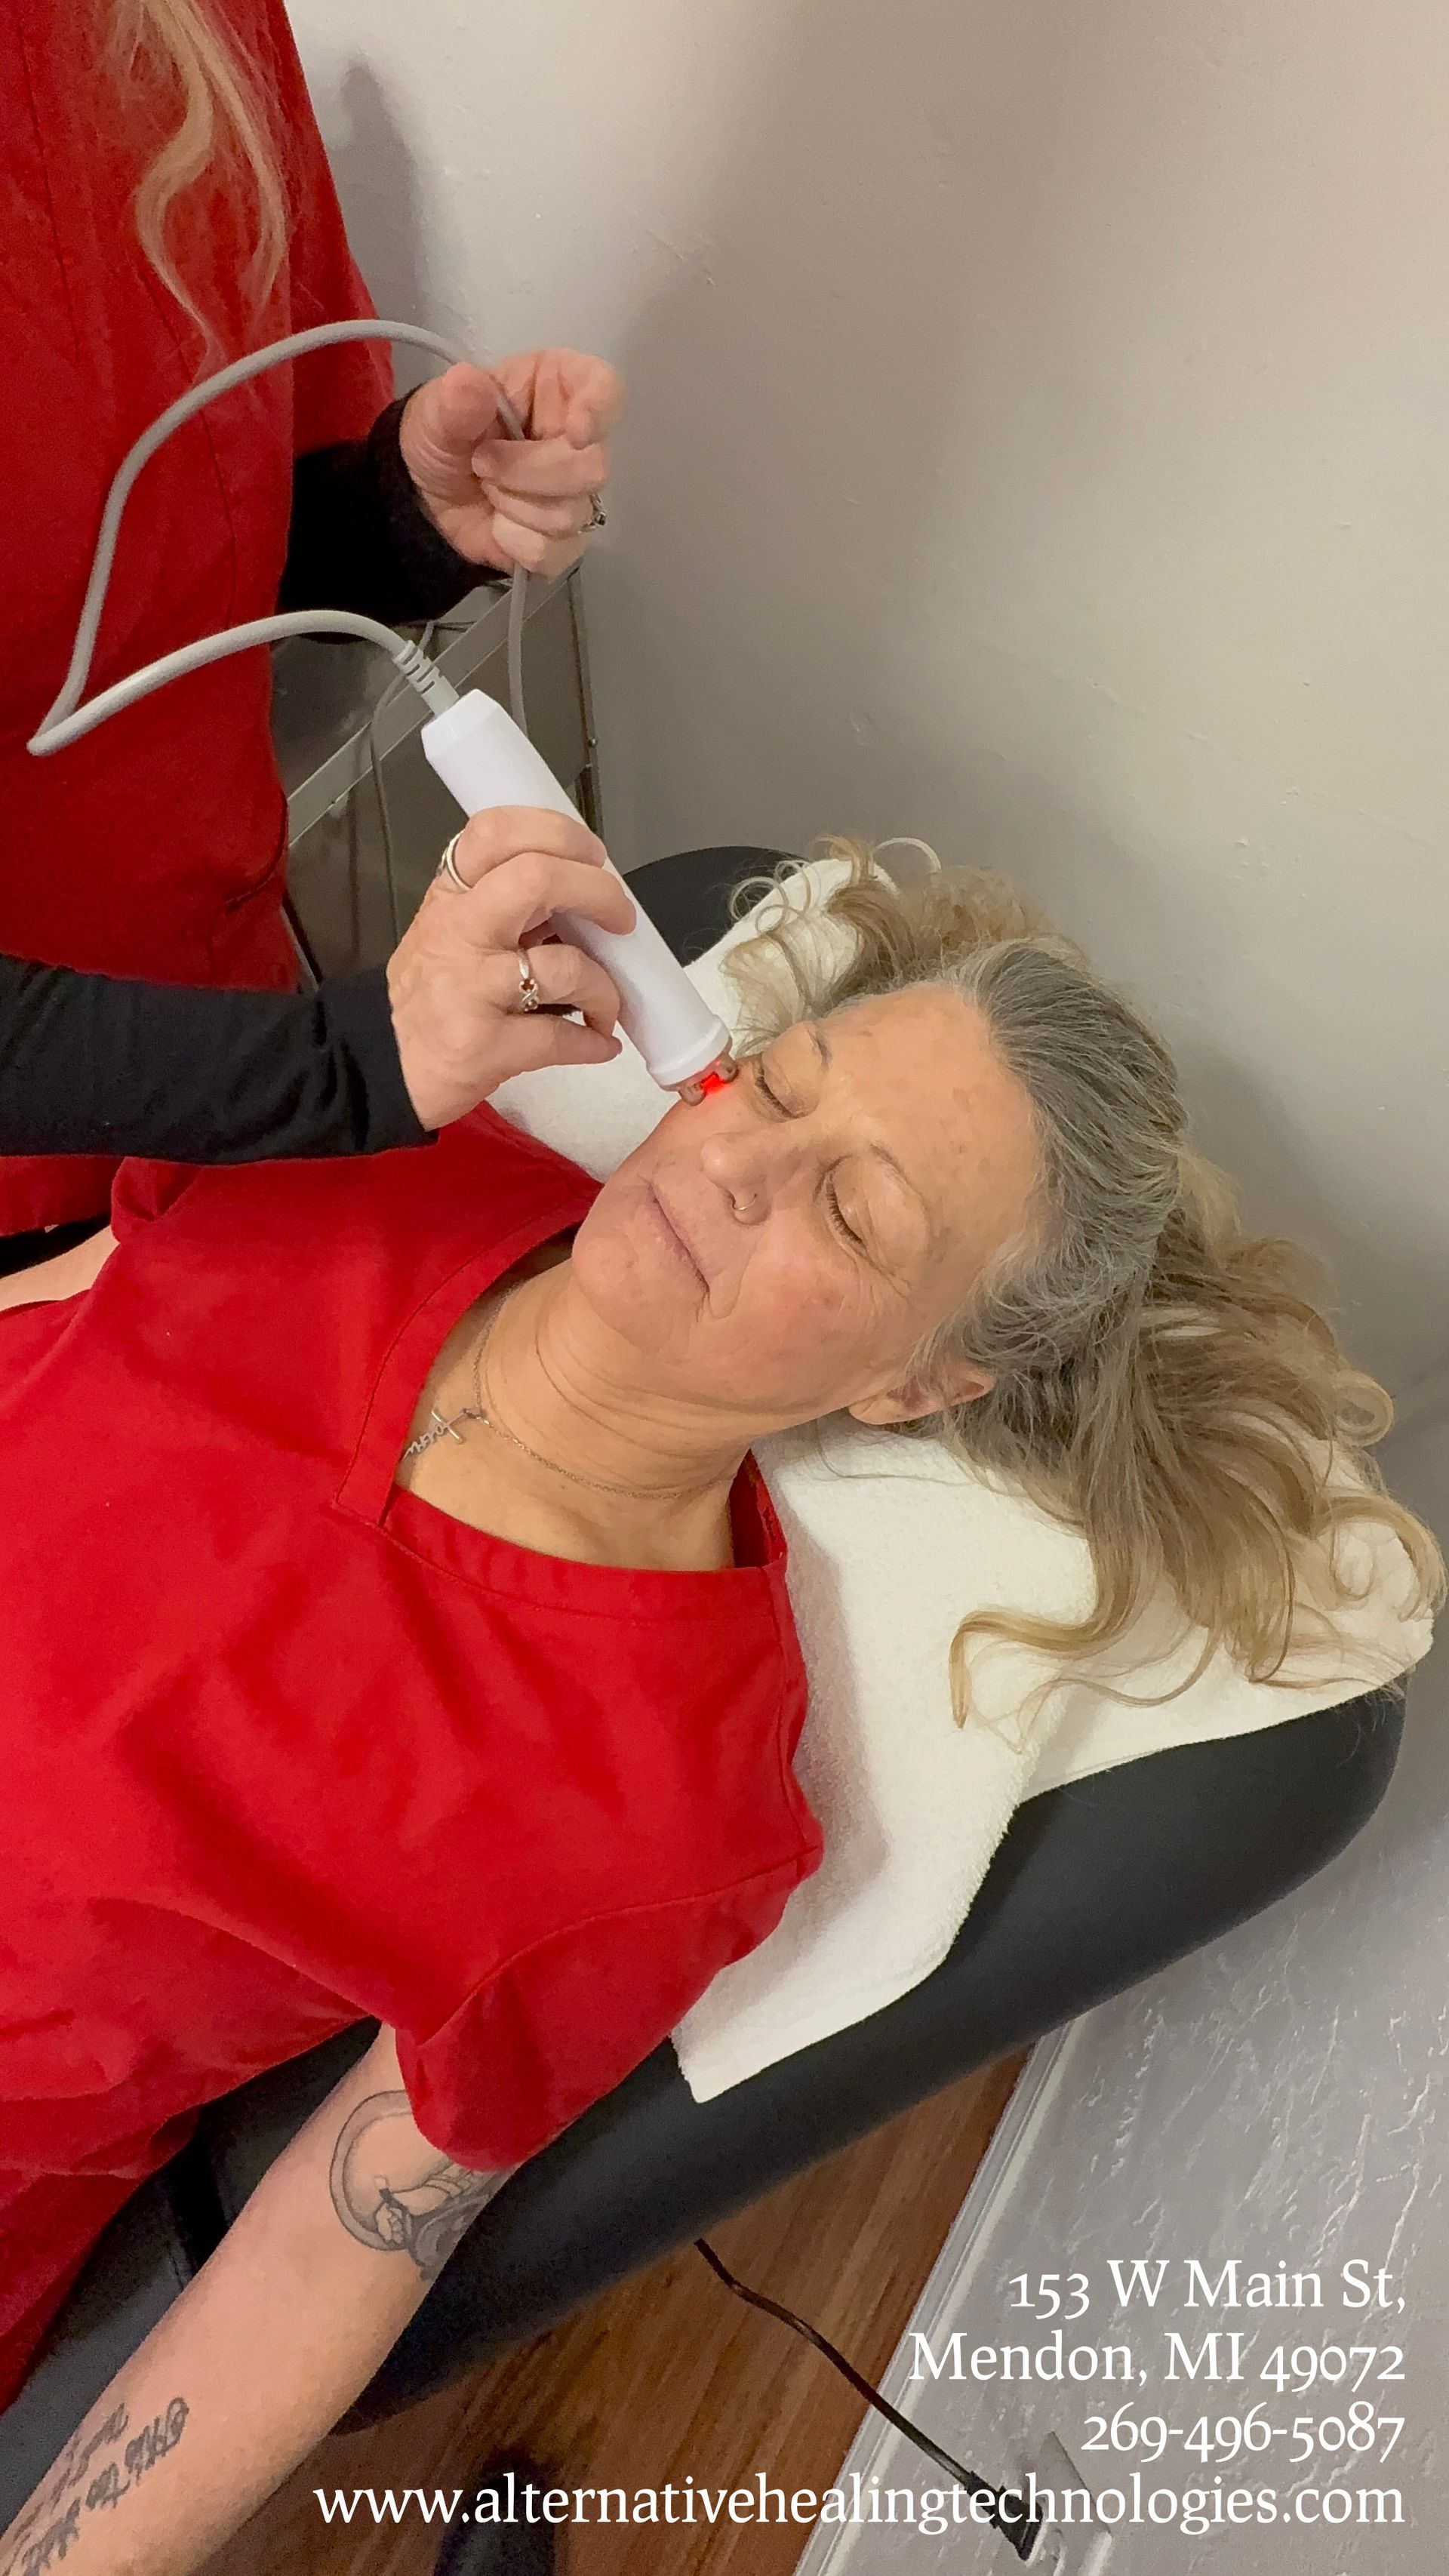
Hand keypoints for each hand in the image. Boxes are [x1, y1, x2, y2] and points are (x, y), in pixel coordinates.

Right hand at [386, 808, 633, 1128]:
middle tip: (620, 919)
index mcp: (451, 898)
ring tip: (603, 1005)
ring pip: (565, 967)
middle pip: (539, 879)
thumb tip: (579, 896)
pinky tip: (598, 1042)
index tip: (590, 854)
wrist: (376, 1069)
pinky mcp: (485, 1047)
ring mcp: (471, 990)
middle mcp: (458, 933)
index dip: (557, 832)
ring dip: (605, 989)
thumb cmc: (424, 998)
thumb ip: (501, 906)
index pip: (496, 832)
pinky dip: (593, 1042)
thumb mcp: (445, 932)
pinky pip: (561, 1037)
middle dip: (599, 893)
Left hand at [398, 351, 624, 577]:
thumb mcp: (436, 411)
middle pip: (593, 469)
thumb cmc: (442, 437)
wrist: (424, 497)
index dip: (600, 410)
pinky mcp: (563, 540)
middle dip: (529, 473)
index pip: (607, 390)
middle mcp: (576, 439)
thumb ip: (454, 400)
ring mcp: (574, 494)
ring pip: (572, 514)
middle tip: (482, 464)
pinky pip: (556, 552)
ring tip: (488, 490)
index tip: (576, 434)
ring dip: (515, 506)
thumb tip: (468, 383)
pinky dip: (516, 543)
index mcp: (556, 389)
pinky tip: (498, 526)